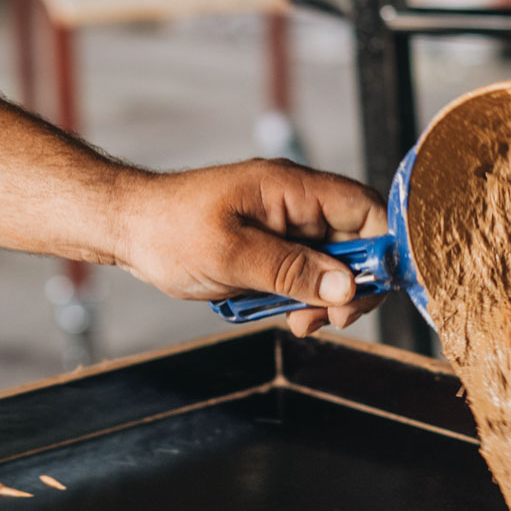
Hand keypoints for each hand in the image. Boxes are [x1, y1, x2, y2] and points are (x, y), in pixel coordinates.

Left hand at [113, 159, 386, 335]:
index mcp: (293, 189)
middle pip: (357, 243)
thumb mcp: (231, 255)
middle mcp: (296, 203)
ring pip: (332, 265)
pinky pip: (305, 273)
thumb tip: (346, 286)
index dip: (381, 250)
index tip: (365, 292)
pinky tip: (285, 314)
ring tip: (298, 321)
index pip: (367, 210)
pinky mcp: (272, 246)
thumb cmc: (169, 230)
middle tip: (327, 319)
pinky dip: (301, 297)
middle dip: (349, 287)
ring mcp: (285, 225)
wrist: (129, 230)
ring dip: (323, 298)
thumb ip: (291, 270)